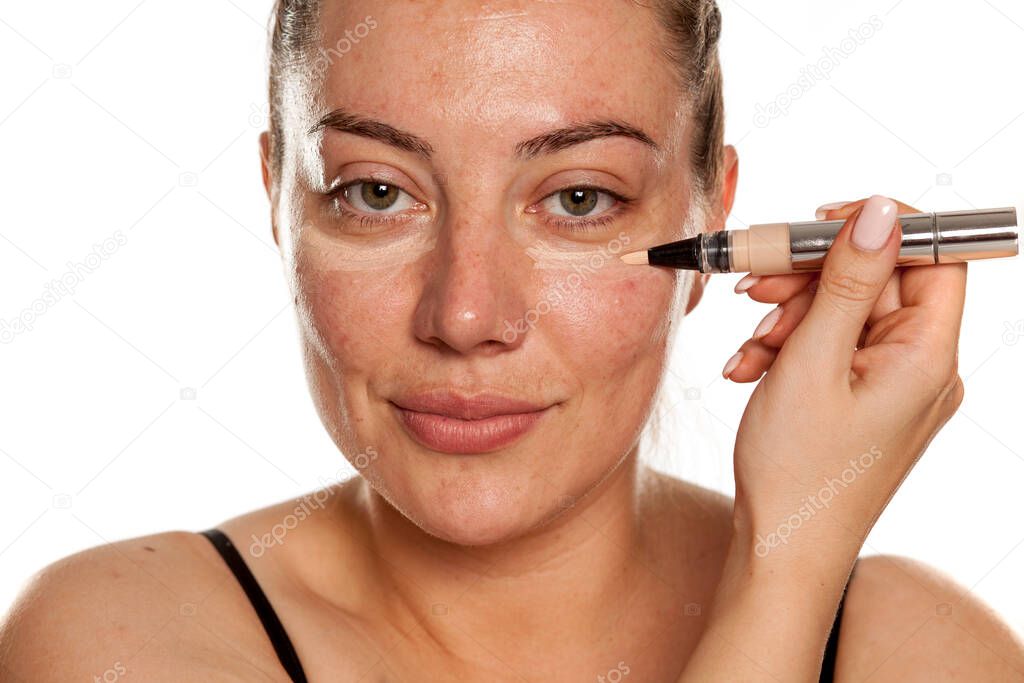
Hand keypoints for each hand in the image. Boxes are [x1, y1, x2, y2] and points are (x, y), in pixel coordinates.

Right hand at [726, 195, 965, 569]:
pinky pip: (830, 347)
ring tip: (749, 348)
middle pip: (876, 282)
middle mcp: (920, 367)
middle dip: (810, 280)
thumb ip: (846, 282)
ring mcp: (891, 384)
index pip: (934, 257)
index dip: (882, 228)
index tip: (822, 221)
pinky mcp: (862, 398)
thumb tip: (882, 212)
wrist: (781, 547)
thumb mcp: (812, 362)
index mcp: (926, 357)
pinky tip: (750, 369)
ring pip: (843, 312)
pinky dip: (788, 348)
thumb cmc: (798, 470)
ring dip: (788, 317)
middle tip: (756, 288)